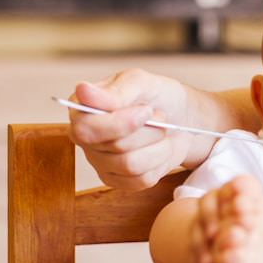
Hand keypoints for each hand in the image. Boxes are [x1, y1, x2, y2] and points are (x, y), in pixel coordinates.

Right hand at [66, 70, 193, 189]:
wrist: (180, 118)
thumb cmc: (157, 96)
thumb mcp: (141, 82)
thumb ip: (115, 91)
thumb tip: (82, 91)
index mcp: (82, 109)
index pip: (86, 128)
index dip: (120, 123)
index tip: (146, 110)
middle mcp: (85, 137)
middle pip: (116, 147)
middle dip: (149, 131)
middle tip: (160, 117)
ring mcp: (99, 161)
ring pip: (130, 166)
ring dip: (158, 147)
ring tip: (162, 133)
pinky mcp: (117, 179)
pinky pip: (140, 181)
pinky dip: (159, 163)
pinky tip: (158, 149)